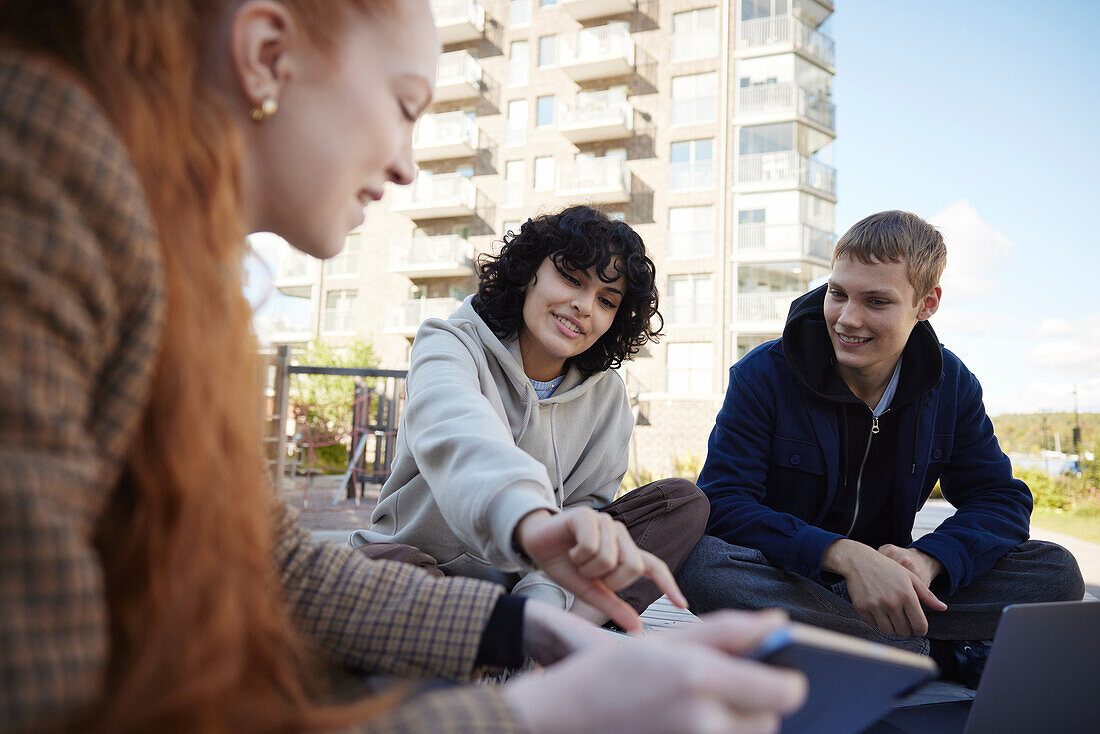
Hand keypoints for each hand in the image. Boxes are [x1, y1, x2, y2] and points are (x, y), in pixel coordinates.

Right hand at [504, 610, 805, 733]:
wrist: (561, 721)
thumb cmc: (610, 675)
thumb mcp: (665, 642)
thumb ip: (727, 631)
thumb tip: (779, 622)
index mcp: (697, 677)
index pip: (783, 691)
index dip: (788, 680)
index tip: (780, 673)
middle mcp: (701, 722)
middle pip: (769, 723)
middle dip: (758, 706)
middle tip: (726, 690)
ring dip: (739, 725)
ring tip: (701, 707)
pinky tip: (687, 723)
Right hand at [514, 507, 686, 632]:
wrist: (535, 545)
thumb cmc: (564, 565)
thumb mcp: (589, 590)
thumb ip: (613, 606)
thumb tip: (637, 627)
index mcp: (625, 553)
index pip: (654, 567)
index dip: (669, 585)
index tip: (682, 605)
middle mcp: (620, 535)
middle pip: (632, 566)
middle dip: (609, 580)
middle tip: (590, 575)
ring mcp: (606, 523)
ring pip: (610, 558)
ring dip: (588, 568)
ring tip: (577, 560)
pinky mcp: (588, 516)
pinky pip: (591, 546)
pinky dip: (577, 556)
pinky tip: (570, 548)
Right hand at [822, 539, 946, 637]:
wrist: (859, 561)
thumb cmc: (887, 568)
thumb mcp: (909, 577)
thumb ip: (927, 595)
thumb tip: (943, 608)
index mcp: (907, 595)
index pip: (920, 625)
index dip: (920, 630)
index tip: (917, 628)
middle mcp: (892, 602)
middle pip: (904, 631)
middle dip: (905, 628)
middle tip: (901, 618)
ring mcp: (876, 606)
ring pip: (888, 631)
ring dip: (890, 626)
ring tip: (889, 615)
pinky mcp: (862, 608)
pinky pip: (873, 625)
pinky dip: (876, 621)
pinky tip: (876, 610)